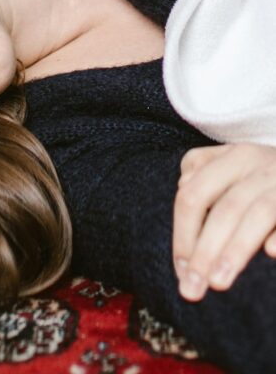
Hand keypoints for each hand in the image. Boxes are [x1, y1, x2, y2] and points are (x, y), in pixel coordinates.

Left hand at [173, 143, 275, 301]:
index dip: (183, 234)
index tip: (181, 271)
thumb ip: (202, 171)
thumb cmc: (263, 172)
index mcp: (234, 157)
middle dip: (205, 251)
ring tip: (217, 283)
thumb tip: (183, 186)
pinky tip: (270, 252)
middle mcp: (260, 166)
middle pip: (225, 209)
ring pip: (258, 214)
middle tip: (192, 289)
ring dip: (235, 250)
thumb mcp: (233, 162)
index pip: (195, 194)